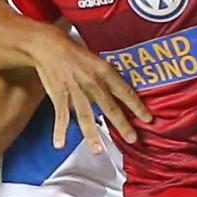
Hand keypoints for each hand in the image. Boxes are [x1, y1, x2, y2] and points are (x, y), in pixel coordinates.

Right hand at [28, 27, 151, 151]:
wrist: (49, 46)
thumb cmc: (75, 53)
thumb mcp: (98, 60)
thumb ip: (109, 78)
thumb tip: (121, 92)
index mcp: (104, 72)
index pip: (126, 92)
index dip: (138, 106)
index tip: (147, 119)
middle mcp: (92, 82)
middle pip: (110, 108)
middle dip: (122, 125)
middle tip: (131, 138)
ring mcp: (75, 91)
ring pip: (85, 116)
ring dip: (92, 135)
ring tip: (97, 150)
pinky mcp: (59, 95)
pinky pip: (61, 116)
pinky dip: (59, 131)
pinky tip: (60, 143)